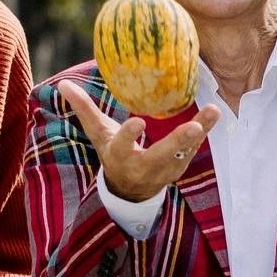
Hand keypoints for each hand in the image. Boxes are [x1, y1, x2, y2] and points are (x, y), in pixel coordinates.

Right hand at [58, 79, 220, 202]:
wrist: (130, 191)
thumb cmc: (112, 154)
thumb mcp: (98, 135)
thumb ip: (84, 110)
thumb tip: (63, 84)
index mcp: (119, 157)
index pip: (122, 146)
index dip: (129, 135)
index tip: (139, 122)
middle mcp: (142, 166)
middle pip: (161, 155)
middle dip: (177, 142)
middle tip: (193, 127)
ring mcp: (164, 170)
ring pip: (183, 152)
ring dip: (200, 133)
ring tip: (213, 111)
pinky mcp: (179, 167)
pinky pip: (193, 149)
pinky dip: (205, 132)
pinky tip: (214, 114)